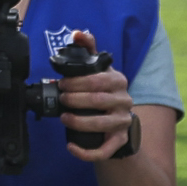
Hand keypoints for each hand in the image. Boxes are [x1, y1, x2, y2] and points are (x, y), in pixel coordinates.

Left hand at [50, 36, 137, 164]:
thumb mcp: (98, 70)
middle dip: (75, 100)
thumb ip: (88, 50)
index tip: (62, 84)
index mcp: (118, 81)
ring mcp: (123, 122)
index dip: (77, 82)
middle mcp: (124, 101)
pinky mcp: (119, 141)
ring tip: (64, 118)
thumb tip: (78, 33)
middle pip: (99, 101)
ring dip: (79, 122)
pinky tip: (70, 146)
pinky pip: (104, 150)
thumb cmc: (102, 91)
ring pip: (102, 124)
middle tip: (62, 99)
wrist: (116, 120)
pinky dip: (86, 151)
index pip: (99, 80)